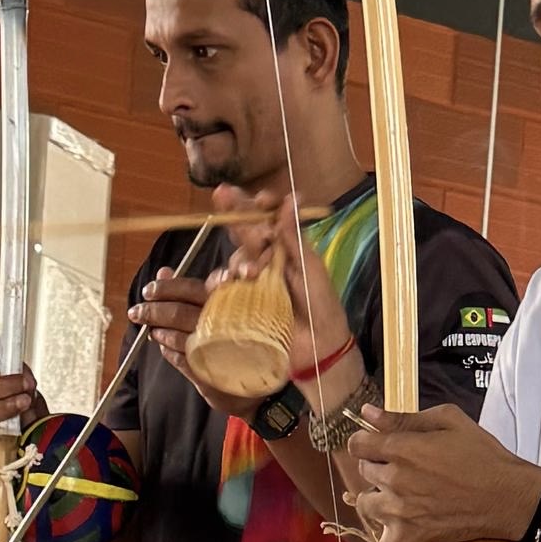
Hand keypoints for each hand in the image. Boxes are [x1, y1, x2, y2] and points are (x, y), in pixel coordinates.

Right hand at [132, 197, 358, 393]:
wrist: (318, 347)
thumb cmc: (321, 306)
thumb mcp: (311, 268)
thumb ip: (295, 236)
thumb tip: (289, 199)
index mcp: (286, 247)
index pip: (269, 218)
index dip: (260, 204)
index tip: (258, 195)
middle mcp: (267, 259)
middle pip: (245, 231)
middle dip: (234, 211)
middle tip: (222, 194)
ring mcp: (252, 281)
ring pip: (235, 258)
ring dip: (239, 259)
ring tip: (251, 272)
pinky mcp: (239, 301)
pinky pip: (222, 287)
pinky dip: (220, 282)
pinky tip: (224, 284)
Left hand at [340, 406, 540, 541]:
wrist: (507, 495)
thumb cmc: (482, 454)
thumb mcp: (448, 420)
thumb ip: (404, 417)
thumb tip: (367, 413)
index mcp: (401, 449)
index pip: (358, 445)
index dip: (368, 442)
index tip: (382, 445)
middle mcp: (395, 480)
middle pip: (364, 472)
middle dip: (379, 467)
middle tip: (408, 469)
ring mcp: (399, 512)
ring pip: (365, 504)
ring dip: (376, 499)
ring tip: (398, 497)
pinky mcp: (410, 538)